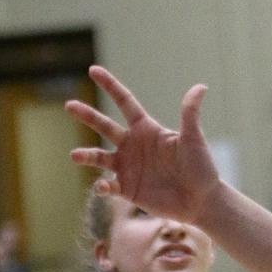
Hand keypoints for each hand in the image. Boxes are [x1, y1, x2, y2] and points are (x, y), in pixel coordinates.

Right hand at [66, 66, 220, 224]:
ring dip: (87, 155)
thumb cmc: (201, 167)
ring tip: (75, 155)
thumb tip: (201, 87)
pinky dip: (102, 186)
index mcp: (147, 129)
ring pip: (99, 157)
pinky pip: (108, 186)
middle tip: (69, 105)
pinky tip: (103, 186)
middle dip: (87, 115)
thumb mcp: (193, 139)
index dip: (110, 85)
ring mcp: (128, 167)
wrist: (201, 201)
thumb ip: (190, 114)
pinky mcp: (127, 189)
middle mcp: (133, 145)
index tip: (93, 70)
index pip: (124, 102)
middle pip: (104, 126)